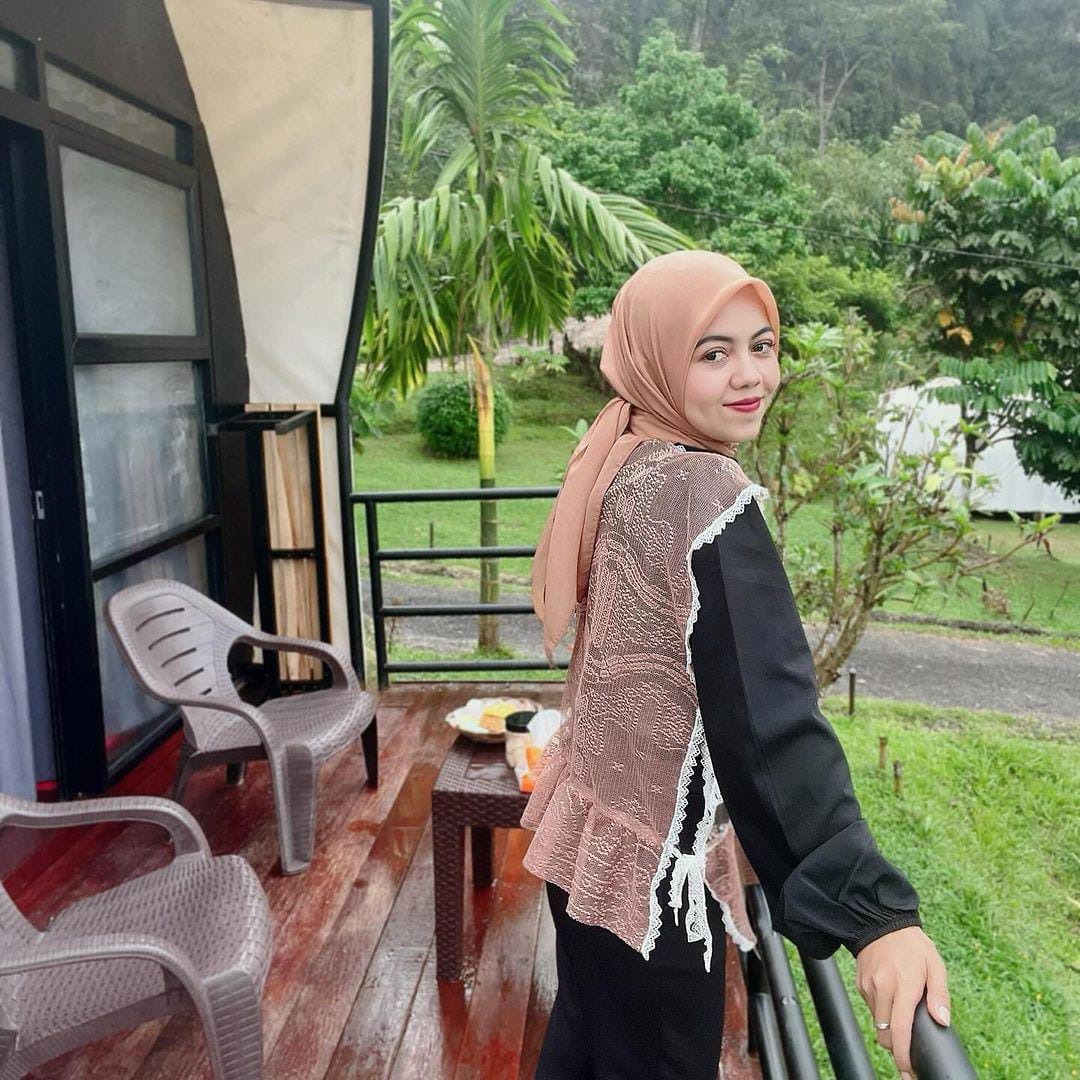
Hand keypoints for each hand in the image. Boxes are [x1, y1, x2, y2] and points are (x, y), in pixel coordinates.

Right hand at [855, 925, 949, 1077]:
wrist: (880, 921)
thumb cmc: (912, 945)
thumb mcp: (935, 964)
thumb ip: (940, 994)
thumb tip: (943, 1020)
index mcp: (904, 985)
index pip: (900, 1029)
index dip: (903, 1055)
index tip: (908, 1069)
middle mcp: (883, 988)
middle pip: (884, 1034)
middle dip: (895, 1045)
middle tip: (907, 1045)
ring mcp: (868, 986)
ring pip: (877, 1022)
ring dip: (889, 1026)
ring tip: (901, 1010)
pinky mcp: (860, 984)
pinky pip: (872, 1007)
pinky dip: (881, 1010)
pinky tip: (890, 996)